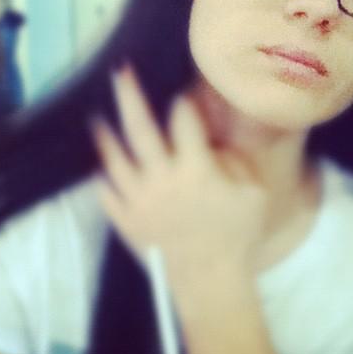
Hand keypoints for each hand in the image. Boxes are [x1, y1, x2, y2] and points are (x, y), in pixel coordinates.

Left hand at [90, 65, 266, 293]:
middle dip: (130, 97)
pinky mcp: (126, 221)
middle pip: (141, 130)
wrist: (210, 281)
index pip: (185, 122)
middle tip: (121, 72)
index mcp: (195, 169)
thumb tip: (215, 144)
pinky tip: (103, 167)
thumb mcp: (254, 193)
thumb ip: (236, 161)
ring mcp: (139, 201)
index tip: (182, 94)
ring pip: (115, 160)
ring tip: (98, 118)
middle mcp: (162, 179)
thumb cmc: (237, 236)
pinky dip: (104, 178)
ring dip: (106, 135)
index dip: (184, 102)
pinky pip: (108, 194)